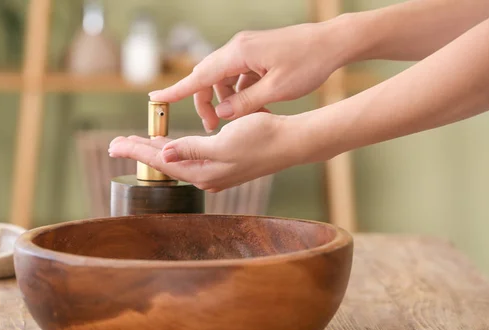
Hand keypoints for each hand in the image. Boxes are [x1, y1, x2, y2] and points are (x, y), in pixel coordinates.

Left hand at [108, 113, 300, 191]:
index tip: (115, 144)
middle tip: (115, 145)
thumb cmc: (262, 140)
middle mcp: (206, 176)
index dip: (136, 151)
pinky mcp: (223, 165)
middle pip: (164, 163)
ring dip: (154, 150)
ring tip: (134, 144)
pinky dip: (174, 149)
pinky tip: (168, 145)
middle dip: (139, 152)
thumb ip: (192, 149)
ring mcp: (214, 172)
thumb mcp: (225, 144)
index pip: (161, 161)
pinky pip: (189, 158)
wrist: (291, 143)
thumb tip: (164, 153)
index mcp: (203, 172)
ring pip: (175, 160)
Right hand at [149, 20, 352, 132]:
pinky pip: (239, 76)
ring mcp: (247, 50)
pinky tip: (256, 107)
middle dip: (206, 103)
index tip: (155, 98)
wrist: (333, 42)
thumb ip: (245, 104)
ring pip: (223, 79)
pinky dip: (241, 93)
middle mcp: (238, 48)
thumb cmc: (308, 64)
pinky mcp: (256, 54)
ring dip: (227, 100)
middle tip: (213, 127)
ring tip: (243, 120)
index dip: (176, 90)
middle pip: (208, 78)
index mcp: (238, 54)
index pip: (198, 76)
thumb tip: (221, 114)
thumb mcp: (276, 90)